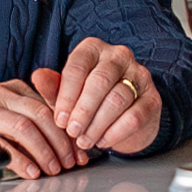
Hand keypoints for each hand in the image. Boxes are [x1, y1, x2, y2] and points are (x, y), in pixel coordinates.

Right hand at [0, 75, 91, 175]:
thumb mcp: (11, 115)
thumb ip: (37, 121)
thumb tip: (70, 142)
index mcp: (15, 89)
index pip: (50, 107)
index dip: (67, 133)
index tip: (78, 153)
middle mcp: (0, 94)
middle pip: (40, 115)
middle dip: (59, 142)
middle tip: (68, 163)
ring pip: (23, 127)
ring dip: (42, 151)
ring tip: (52, 169)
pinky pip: (0, 143)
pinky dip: (19, 160)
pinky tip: (30, 171)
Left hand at [32, 36, 164, 158]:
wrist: (124, 117)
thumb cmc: (89, 100)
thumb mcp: (67, 94)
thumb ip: (53, 87)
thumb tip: (38, 77)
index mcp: (93, 49)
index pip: (78, 66)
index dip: (66, 95)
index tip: (59, 119)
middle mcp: (119, 56)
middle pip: (100, 81)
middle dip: (83, 110)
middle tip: (72, 132)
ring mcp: (139, 75)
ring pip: (117, 99)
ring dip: (97, 124)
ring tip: (84, 141)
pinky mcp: (153, 98)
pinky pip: (134, 116)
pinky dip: (115, 132)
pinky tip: (103, 141)